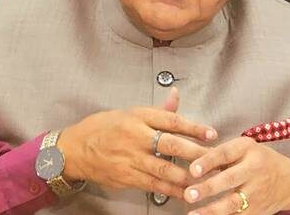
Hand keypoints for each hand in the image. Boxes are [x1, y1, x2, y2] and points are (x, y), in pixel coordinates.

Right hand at [58, 89, 217, 198]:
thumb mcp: (129, 112)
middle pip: (171, 145)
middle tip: (215, 159)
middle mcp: (135, 137)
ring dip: (187, 177)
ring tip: (207, 181)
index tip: (211, 133)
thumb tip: (177, 95)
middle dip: (195, 154)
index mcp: (138, 117)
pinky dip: (172, 190)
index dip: (193, 127)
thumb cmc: (103, 127)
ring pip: (164, 169)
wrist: (74, 149)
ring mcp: (131, 159)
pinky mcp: (126, 177)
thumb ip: (158, 110)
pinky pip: (154, 185)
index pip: (171, 120)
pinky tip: (186, 193)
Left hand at [183, 137, 289, 213]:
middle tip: (189, 194)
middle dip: (208, 188)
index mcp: (247, 149)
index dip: (208, 161)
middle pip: (229, 179)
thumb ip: (220, 153)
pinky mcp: (257, 211)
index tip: (193, 170)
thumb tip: (188, 155)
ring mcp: (256, 192)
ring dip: (212, 210)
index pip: (225, 154)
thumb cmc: (259, 160)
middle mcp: (253, 169)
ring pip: (233, 203)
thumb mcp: (244, 149)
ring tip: (193, 214)